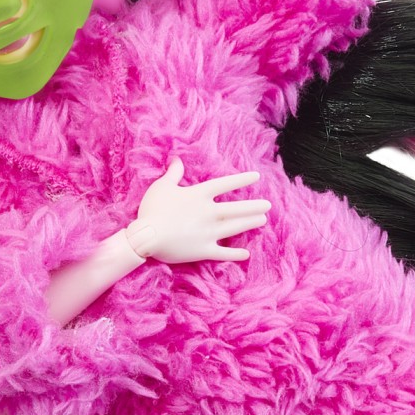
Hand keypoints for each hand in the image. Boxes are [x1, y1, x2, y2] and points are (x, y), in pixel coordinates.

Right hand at [125, 160, 269, 262]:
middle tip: (268, 205)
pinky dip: (235, 254)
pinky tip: (245, 254)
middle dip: (253, 206)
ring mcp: (208, 232)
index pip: (225, 185)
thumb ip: (173, 173)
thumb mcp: (161, 186)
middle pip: (236, 208)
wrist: (147, 236)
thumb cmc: (153, 209)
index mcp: (199, 195)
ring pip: (235, 227)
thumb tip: (176, 159)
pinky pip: (223, 252)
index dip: (241, 180)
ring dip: (249, 224)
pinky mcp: (204, 250)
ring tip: (262, 220)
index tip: (256, 177)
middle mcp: (209, 213)